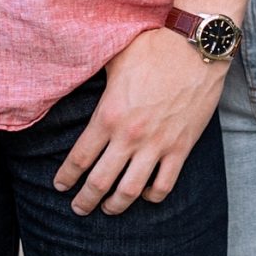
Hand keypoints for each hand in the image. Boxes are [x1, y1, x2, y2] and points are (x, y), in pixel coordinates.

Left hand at [53, 26, 225, 215]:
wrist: (195, 47)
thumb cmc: (153, 46)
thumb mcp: (115, 58)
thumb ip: (96, 76)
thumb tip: (76, 71)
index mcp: (109, 114)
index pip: (80, 157)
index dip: (67, 176)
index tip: (60, 186)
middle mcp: (130, 136)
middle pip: (100, 182)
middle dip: (85, 200)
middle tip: (78, 208)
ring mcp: (157, 145)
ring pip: (130, 191)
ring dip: (115, 206)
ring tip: (108, 209)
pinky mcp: (181, 148)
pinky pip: (164, 185)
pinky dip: (152, 196)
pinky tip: (145, 194)